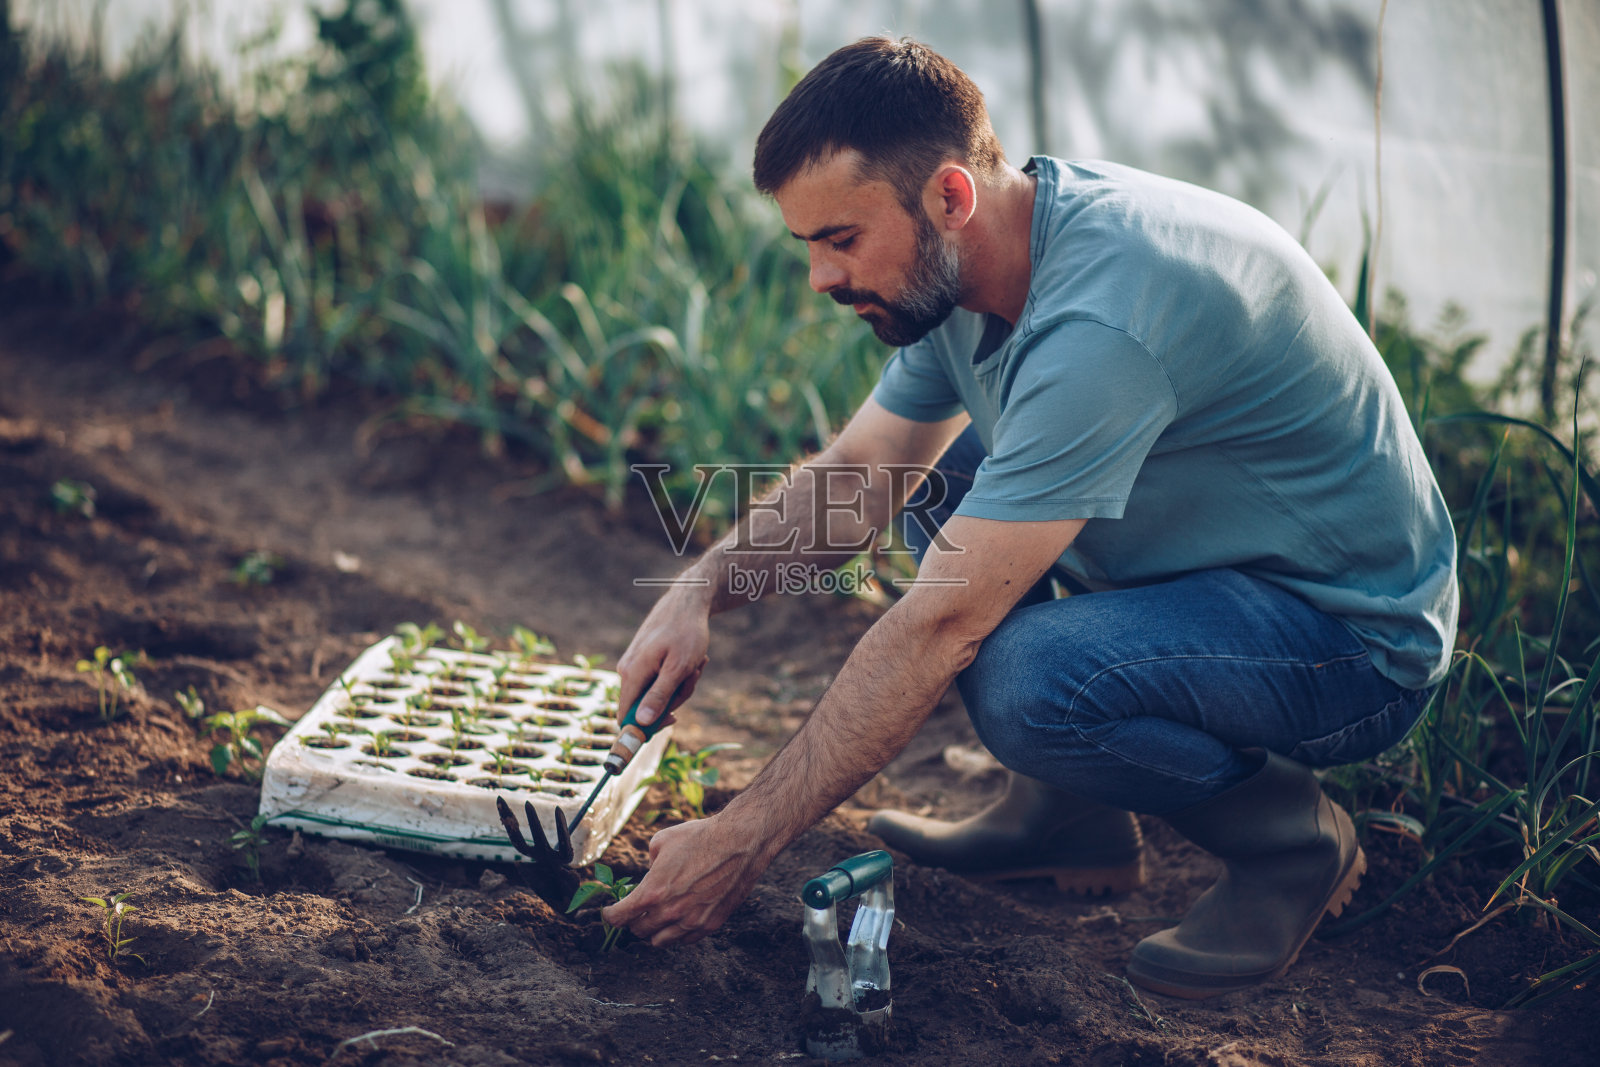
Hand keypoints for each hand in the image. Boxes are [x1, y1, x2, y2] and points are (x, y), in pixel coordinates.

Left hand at [601, 813, 769, 946]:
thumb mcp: (662, 841)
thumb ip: (650, 862)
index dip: (610, 915)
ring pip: (660, 942)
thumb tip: (650, 871)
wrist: (740, 842)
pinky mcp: (710, 924)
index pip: (619, 917)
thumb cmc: (700, 836)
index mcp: (652, 891)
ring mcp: (691, 921)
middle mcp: (670, 911)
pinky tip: (679, 919)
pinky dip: (678, 933)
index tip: (610, 912)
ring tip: (657, 918)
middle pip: (638, 931)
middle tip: (636, 910)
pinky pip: (686, 940)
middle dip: (633, 921)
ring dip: (654, 931)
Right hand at [617, 587, 710, 727]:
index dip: (648, 727)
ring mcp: (634, 665)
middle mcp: (626, 671)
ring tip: (695, 663)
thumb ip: (659, 696)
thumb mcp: (678, 668)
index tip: (675, 718)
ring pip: (656, 693)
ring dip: (680, 685)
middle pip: (646, 707)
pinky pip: (659, 681)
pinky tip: (690, 660)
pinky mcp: (643, 660)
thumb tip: (642, 723)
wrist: (687, 601)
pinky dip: (678, 675)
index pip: (627, 718)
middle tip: (693, 676)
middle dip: (674, 698)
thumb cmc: (686, 633)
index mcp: (631, 674)